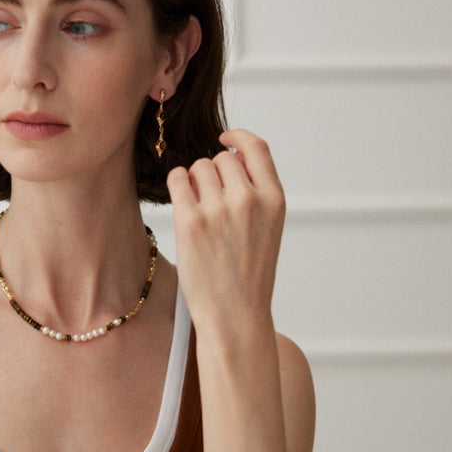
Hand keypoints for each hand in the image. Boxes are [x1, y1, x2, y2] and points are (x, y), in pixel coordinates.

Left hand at [165, 129, 285, 332]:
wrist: (235, 314)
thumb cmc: (248, 273)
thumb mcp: (268, 228)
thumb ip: (256, 191)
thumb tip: (228, 155)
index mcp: (274, 199)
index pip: (256, 147)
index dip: (237, 137)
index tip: (224, 139)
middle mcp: (249, 200)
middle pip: (221, 158)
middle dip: (213, 172)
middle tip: (211, 200)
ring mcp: (219, 209)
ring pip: (198, 167)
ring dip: (195, 181)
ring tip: (199, 209)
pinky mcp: (190, 221)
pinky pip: (177, 179)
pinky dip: (177, 184)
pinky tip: (182, 202)